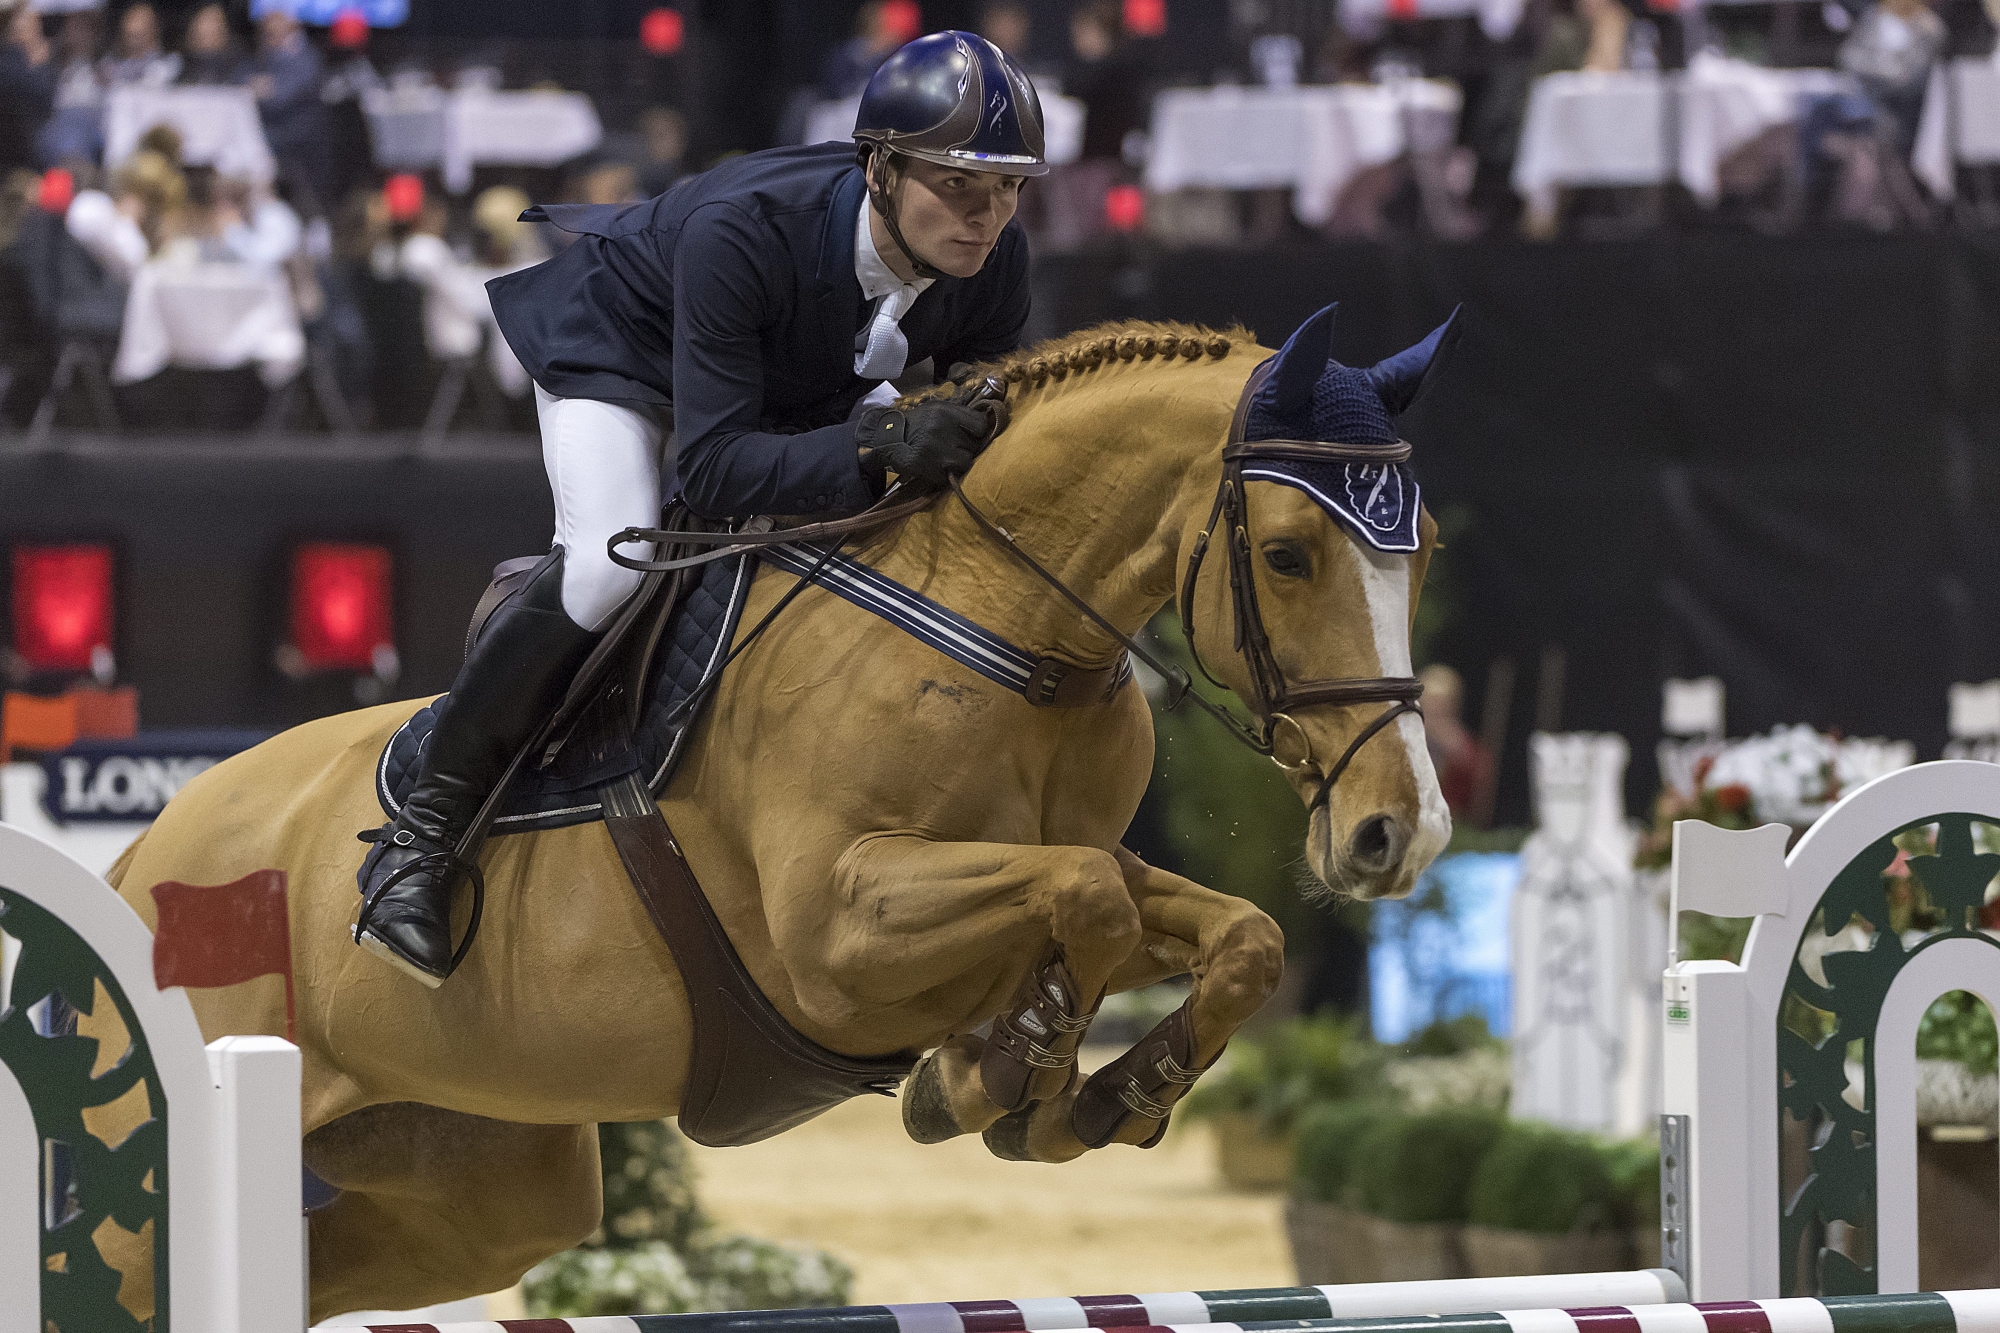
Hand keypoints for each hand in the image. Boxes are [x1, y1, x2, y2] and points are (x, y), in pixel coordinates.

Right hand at [856, 399, 993, 488]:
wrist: (887, 437)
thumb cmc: (918, 423)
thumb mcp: (937, 410)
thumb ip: (960, 415)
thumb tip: (986, 425)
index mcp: (946, 412)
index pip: (980, 425)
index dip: (978, 432)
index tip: (971, 435)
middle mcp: (941, 429)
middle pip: (974, 446)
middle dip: (966, 448)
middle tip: (954, 447)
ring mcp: (934, 449)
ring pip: (965, 462)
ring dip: (958, 463)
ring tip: (946, 459)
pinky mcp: (926, 467)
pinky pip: (949, 476)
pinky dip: (945, 475)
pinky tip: (936, 468)